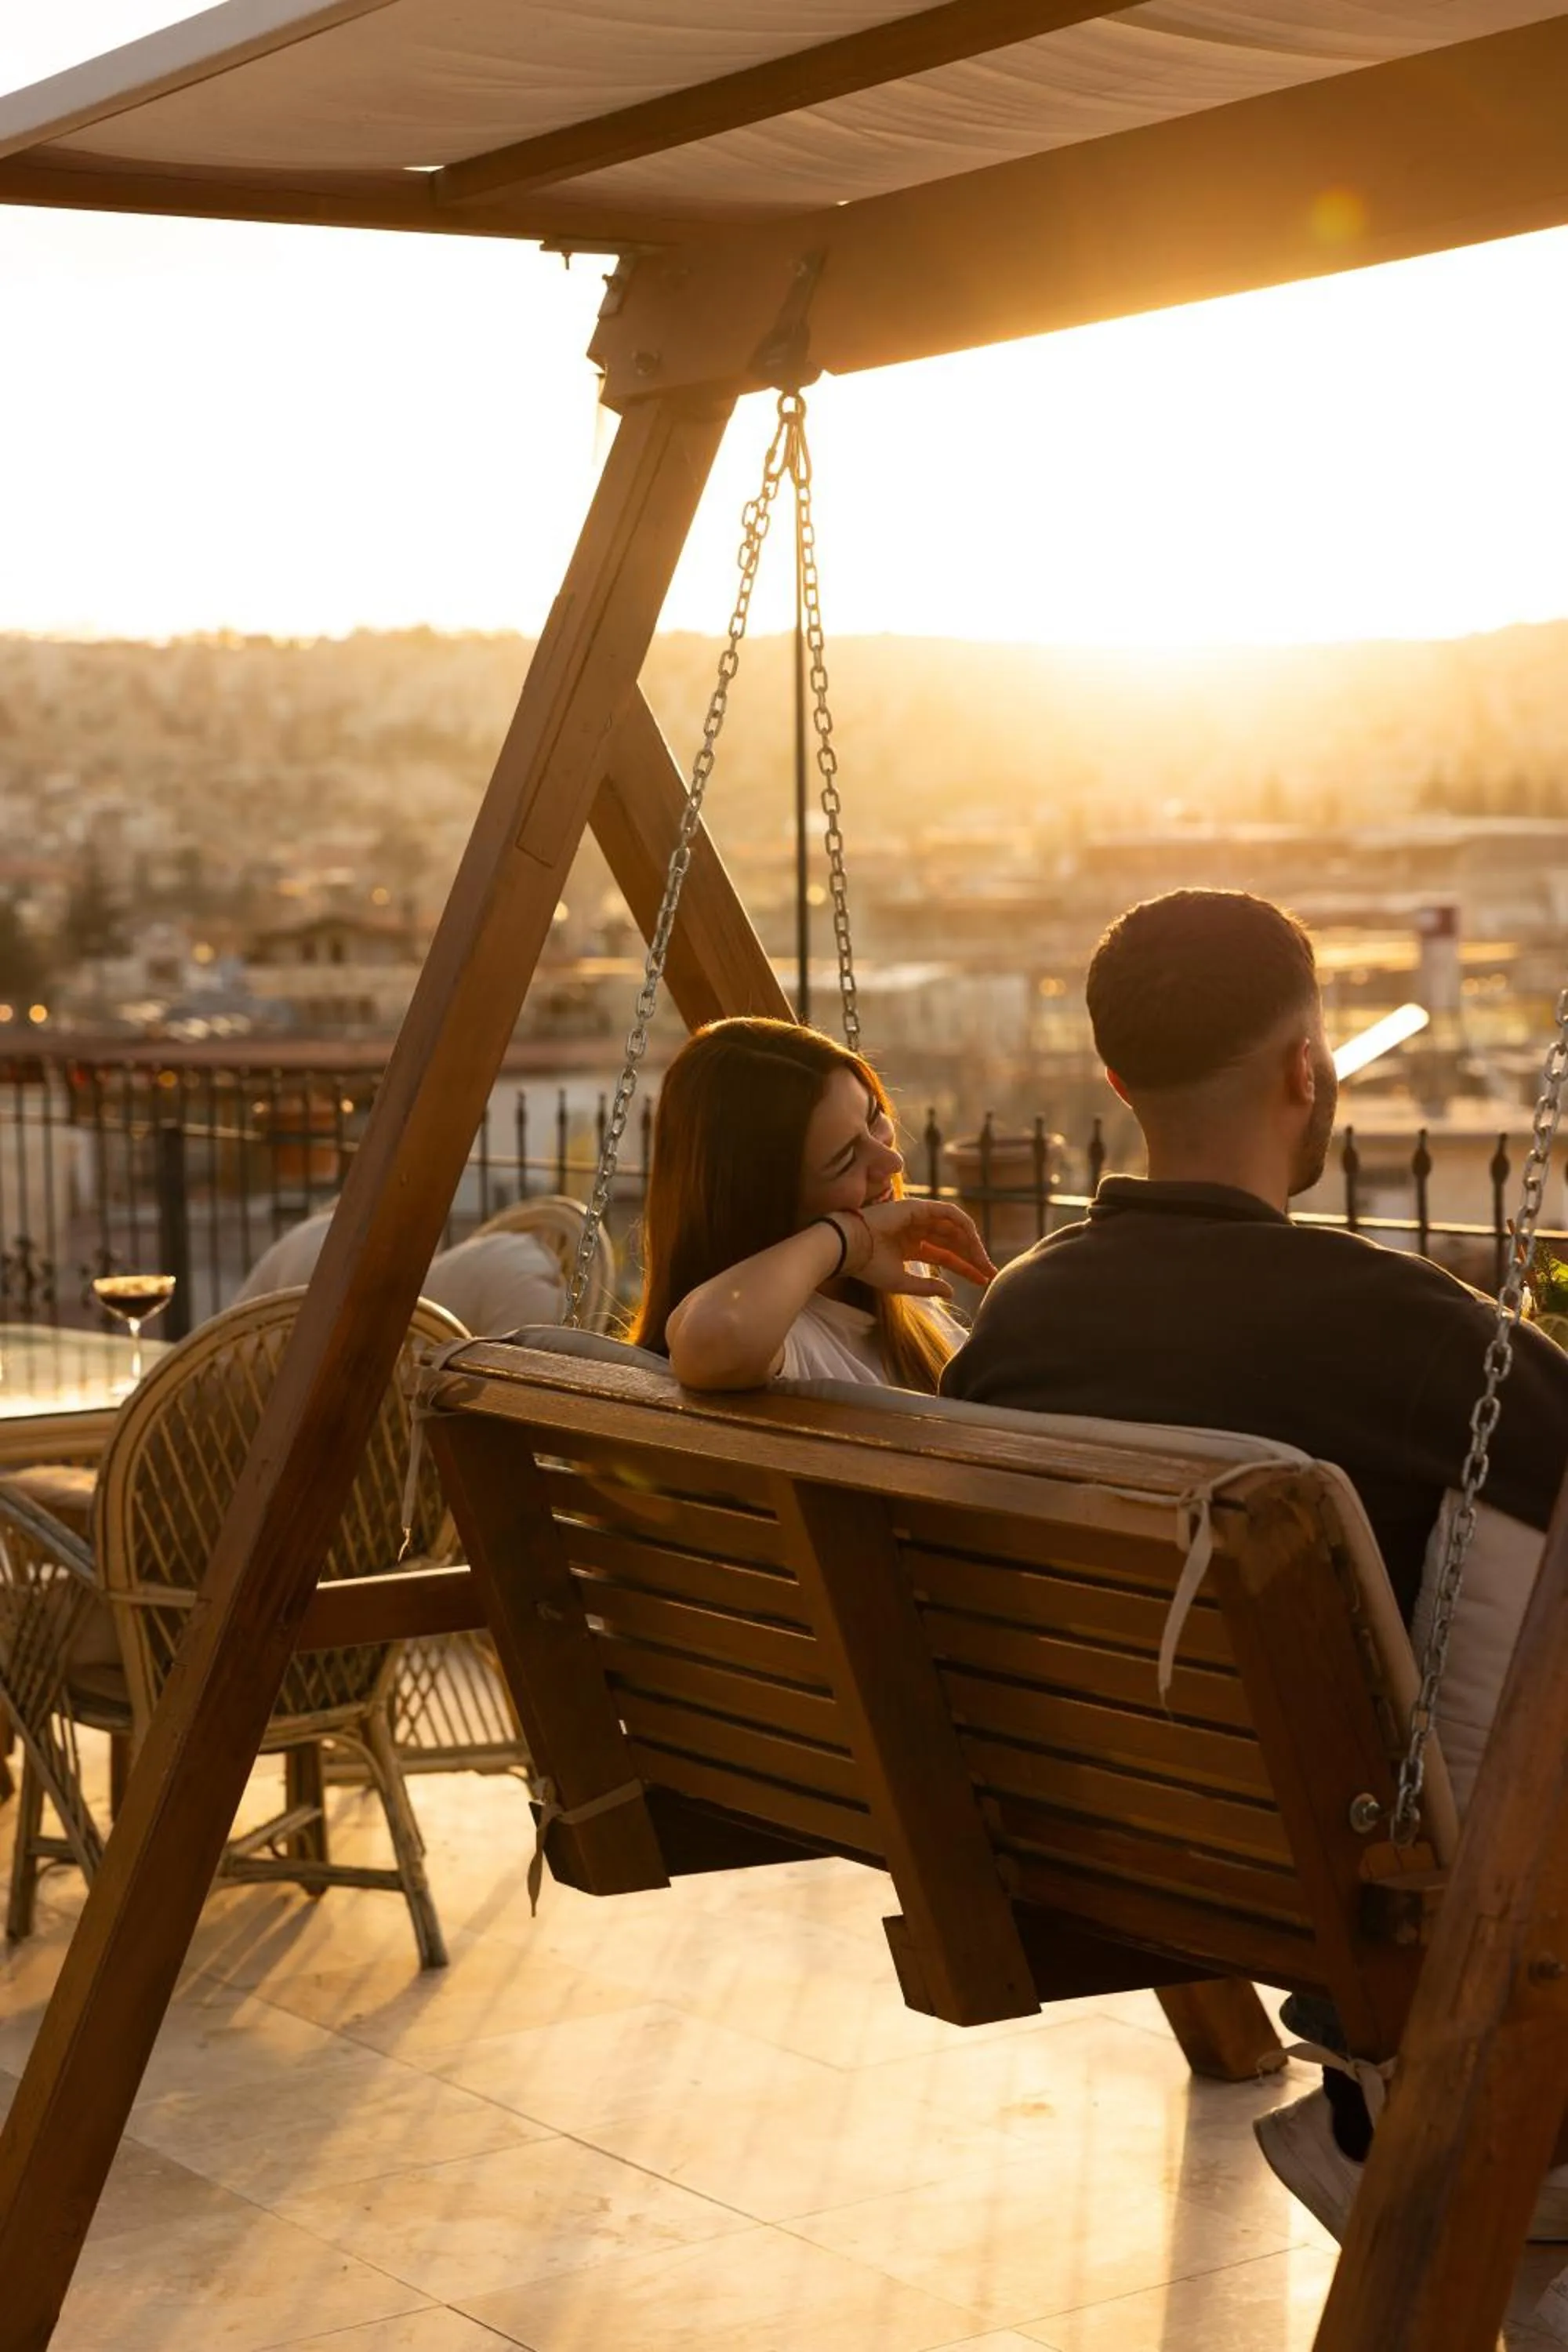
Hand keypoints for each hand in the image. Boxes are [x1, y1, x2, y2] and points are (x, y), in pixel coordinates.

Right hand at [831, 1198, 997, 1297]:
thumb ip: (927, 1287)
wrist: (848, 1247)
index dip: (965, 1268)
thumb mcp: (902, 1282)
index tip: (983, 1281)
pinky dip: (963, 1225)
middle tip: (990, 1273)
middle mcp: (916, 1230)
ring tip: (984, 1263)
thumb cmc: (868, 1266)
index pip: (945, 1256)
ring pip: (954, 1228)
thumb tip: (952, 1292)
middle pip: (953, 1243)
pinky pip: (947, 1212)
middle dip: (973, 1257)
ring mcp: (917, 1217)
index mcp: (910, 1246)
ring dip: (972, 1244)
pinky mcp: (917, 1207)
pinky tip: (973, 1242)